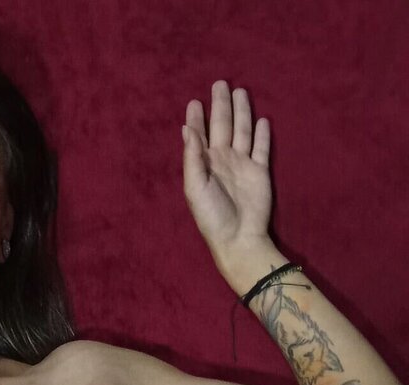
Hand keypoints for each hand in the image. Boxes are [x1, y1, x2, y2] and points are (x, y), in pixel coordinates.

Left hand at [182, 80, 275, 266]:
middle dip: (220, 105)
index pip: (199, 135)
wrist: (238, 236)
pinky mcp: (260, 171)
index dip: (197, 118)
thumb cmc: (211, 214)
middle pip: (223, 125)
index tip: (194, 101)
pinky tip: (262, 119)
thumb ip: (192, 157)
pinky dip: (262, 134)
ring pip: (243, 131)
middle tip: (219, 83)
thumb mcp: (194, 186)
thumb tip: (187, 129)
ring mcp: (242, 164)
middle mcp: (223, 160)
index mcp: (204, 163)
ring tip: (240, 92)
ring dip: (241, 113)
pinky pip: (262, 148)